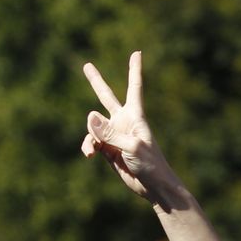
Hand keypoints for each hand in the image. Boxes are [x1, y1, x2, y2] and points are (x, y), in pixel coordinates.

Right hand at [81, 52, 168, 199]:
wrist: (153, 186)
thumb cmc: (150, 164)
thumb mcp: (130, 147)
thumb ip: (109, 132)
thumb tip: (89, 116)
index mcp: (135, 116)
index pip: (134, 88)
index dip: (134, 70)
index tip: (137, 53)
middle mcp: (123, 122)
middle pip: (106, 97)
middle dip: (96, 82)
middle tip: (87, 66)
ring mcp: (114, 135)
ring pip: (93, 127)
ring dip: (90, 137)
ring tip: (92, 150)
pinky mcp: (108, 149)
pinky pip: (91, 142)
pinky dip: (88, 147)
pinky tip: (89, 155)